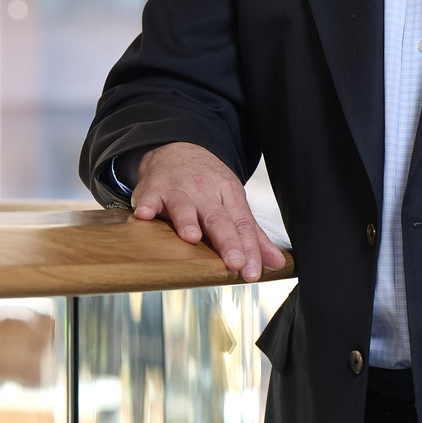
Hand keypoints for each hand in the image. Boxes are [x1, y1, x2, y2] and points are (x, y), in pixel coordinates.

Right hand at [130, 142, 285, 282]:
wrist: (176, 151)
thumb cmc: (207, 184)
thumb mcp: (234, 203)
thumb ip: (253, 235)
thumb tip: (277, 263)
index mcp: (229, 195)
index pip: (242, 224)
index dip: (249, 249)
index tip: (252, 271)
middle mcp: (205, 192)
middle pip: (218, 218)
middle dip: (227, 240)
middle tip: (234, 262)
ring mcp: (178, 189)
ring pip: (183, 207)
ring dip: (187, 221)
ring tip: (192, 237)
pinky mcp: (152, 190)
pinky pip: (148, 198)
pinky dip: (145, 206)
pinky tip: (144, 216)